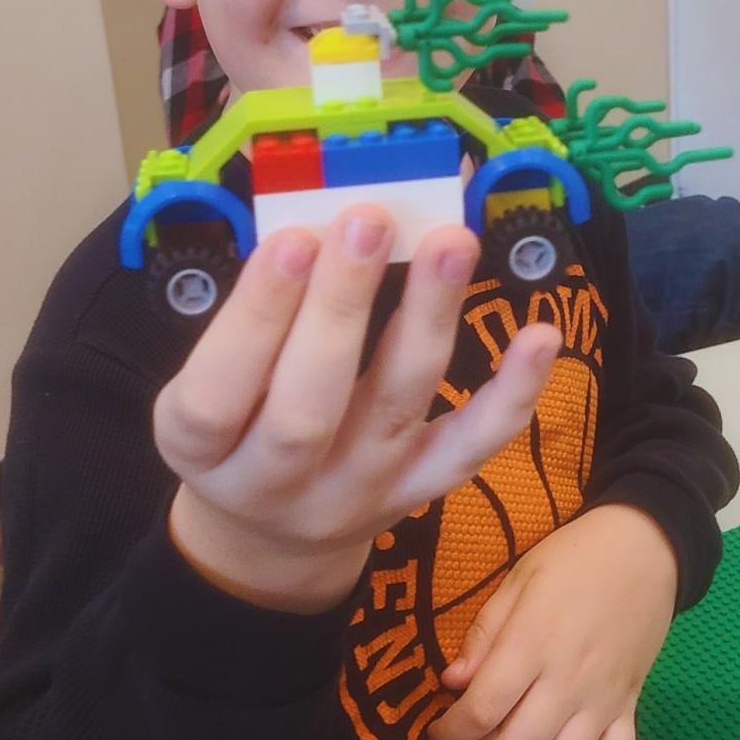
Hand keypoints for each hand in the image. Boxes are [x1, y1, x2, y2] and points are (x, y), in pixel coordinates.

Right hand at [156, 207, 561, 611]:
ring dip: (427, 319)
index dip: (258, 315)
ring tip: (449, 242)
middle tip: (369, 221)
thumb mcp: (208, 374)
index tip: (295, 237)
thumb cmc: (235, 424)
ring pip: (395, 408)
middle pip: (308, 406)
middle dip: (341, 308)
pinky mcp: (417, 490)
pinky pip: (469, 448)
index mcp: (200, 447)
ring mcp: (355, 489)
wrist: (267, 534)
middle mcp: (275, 480)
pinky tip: (540, 335)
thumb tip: (325, 204)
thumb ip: (255, 308)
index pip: (220, 391)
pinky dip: (511, 394)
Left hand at [428, 504, 677, 739]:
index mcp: (533, 643)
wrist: (644, 549)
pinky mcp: (631, 708)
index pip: (482, 711)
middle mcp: (568, 681)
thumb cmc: (573, 558)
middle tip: (473, 735)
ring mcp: (604, 701)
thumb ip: (484, 634)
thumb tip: (452, 683)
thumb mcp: (516, 580)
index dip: (450, 732)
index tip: (438, 732)